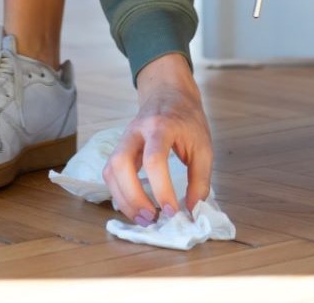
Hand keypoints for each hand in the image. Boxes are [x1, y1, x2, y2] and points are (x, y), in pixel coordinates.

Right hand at [103, 53, 213, 224]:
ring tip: (144, 219)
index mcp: (161, 127)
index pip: (154, 159)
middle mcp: (135, 132)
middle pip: (120, 164)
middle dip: (133, 197)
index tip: (173, 211)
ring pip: (110, 171)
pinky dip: (119, 195)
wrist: (168, 93)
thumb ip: (200, 179)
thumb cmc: (187, 120)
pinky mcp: (118, 149)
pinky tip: (135, 207)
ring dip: (123, 200)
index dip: (161, 189)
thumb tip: (192, 209)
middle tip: (152, 219)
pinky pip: (110, 175)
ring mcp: (123, 139)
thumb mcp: (203, 147)